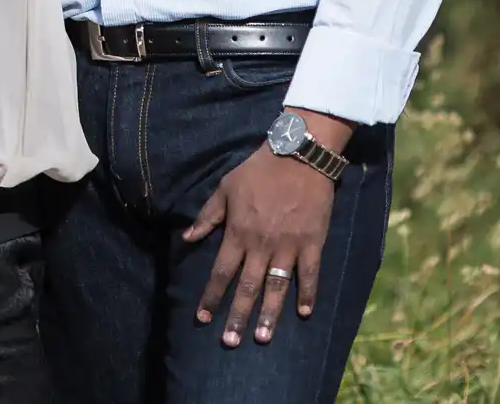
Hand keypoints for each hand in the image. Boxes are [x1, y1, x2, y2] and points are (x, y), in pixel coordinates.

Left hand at [184, 146, 333, 346]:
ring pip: (276, 287)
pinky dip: (308, 294)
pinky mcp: (313, 243)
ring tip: (262, 338)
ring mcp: (288, 246)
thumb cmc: (257, 171)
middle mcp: (261, 245)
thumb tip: (187, 238)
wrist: (298, 156)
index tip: (202, 318)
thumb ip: (207, 217)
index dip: (211, 296)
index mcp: (238, 232)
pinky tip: (304, 314)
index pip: (221, 272)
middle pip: (247, 287)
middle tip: (230, 342)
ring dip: (269, 314)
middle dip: (237, 316)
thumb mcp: (224, 188)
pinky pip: (310, 274)